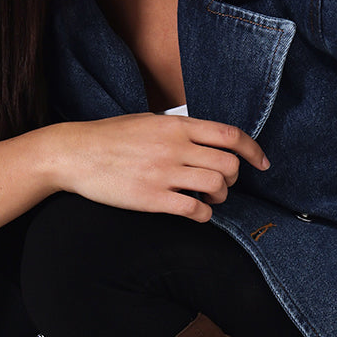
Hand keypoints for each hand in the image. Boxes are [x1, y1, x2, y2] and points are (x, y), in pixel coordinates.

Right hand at [46, 113, 269, 221]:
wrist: (74, 154)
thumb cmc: (110, 137)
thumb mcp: (148, 120)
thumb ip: (179, 129)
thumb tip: (206, 138)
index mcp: (176, 125)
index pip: (230, 135)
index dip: (253, 150)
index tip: (262, 163)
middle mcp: (175, 147)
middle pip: (229, 164)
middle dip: (234, 179)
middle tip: (222, 185)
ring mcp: (164, 173)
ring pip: (217, 187)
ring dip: (220, 198)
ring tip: (208, 199)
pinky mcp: (152, 198)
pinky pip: (194, 210)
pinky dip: (204, 215)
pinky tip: (196, 213)